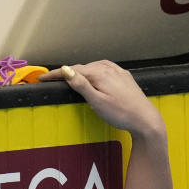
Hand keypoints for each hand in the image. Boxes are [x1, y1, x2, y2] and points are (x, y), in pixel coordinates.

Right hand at [40, 61, 164, 138]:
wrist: (146, 120)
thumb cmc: (122, 114)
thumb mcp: (97, 101)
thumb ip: (81, 84)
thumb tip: (66, 69)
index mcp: (100, 73)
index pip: (72, 70)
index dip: (56, 74)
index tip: (42, 78)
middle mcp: (110, 69)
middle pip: (83, 67)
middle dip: (68, 72)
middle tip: (53, 78)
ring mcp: (120, 73)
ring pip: (95, 67)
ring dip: (82, 70)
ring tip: (71, 77)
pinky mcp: (126, 78)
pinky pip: (107, 69)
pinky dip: (96, 70)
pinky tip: (96, 75)